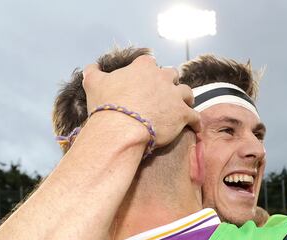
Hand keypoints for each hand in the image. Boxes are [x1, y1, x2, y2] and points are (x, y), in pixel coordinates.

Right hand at [82, 55, 199, 147]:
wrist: (121, 129)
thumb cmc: (107, 105)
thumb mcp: (93, 83)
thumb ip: (93, 72)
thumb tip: (91, 67)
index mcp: (143, 67)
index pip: (149, 63)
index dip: (147, 72)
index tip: (144, 80)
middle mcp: (162, 78)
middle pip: (172, 75)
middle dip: (169, 82)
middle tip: (164, 93)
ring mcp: (175, 96)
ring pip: (187, 92)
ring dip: (185, 98)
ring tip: (183, 105)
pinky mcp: (183, 115)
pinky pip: (195, 117)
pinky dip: (195, 122)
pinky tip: (195, 127)